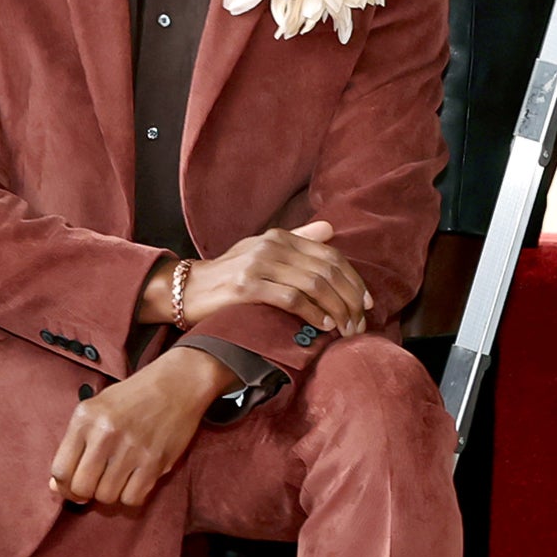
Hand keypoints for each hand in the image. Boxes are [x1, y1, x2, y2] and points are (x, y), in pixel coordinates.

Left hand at [49, 348, 219, 508]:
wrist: (177, 383)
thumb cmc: (133, 397)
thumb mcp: (96, 408)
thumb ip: (74, 445)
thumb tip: (56, 486)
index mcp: (85, 418)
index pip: (60, 469)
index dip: (64, 486)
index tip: (73, 485)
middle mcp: (105, 433)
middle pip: (81, 488)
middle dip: (85, 494)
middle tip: (95, 486)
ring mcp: (131, 448)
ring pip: (106, 497)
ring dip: (109, 494)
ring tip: (117, 479)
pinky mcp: (155, 461)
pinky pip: (133, 498)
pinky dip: (131, 497)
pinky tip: (134, 481)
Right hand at [162, 220, 369, 336]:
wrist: (189, 289)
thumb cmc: (229, 273)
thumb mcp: (263, 249)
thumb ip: (298, 239)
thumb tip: (330, 229)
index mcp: (280, 237)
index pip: (330, 255)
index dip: (354, 279)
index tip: (367, 302)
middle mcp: (272, 246)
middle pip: (327, 271)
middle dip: (350, 299)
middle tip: (360, 322)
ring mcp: (259, 265)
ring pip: (314, 285)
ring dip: (337, 310)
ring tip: (346, 328)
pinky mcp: (247, 287)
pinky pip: (292, 299)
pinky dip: (313, 314)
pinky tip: (324, 325)